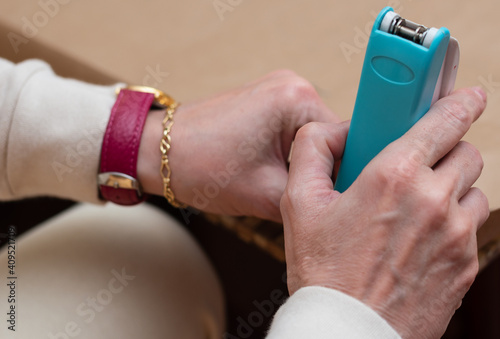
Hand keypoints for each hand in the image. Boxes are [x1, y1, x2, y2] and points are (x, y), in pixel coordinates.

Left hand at [139, 70, 338, 221]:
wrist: (159, 152)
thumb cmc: (201, 167)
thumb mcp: (268, 194)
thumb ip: (312, 195)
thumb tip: (337, 201)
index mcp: (296, 99)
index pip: (346, 141)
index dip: (342, 175)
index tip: (334, 199)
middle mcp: (292, 85)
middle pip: (330, 137)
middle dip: (320, 169)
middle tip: (306, 197)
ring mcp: (277, 89)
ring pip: (312, 137)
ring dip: (304, 163)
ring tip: (282, 183)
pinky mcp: (265, 100)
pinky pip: (293, 130)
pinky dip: (290, 153)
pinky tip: (274, 170)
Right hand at [280, 87, 488, 337]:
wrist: (349, 330)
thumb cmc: (324, 273)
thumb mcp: (298, 204)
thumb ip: (311, 152)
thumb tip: (329, 131)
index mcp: (393, 178)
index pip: (443, 122)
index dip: (459, 102)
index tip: (467, 96)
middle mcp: (433, 201)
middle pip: (467, 152)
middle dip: (448, 150)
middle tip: (422, 162)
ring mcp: (455, 235)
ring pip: (474, 190)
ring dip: (453, 188)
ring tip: (419, 205)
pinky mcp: (466, 264)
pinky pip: (473, 227)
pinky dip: (454, 222)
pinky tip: (421, 237)